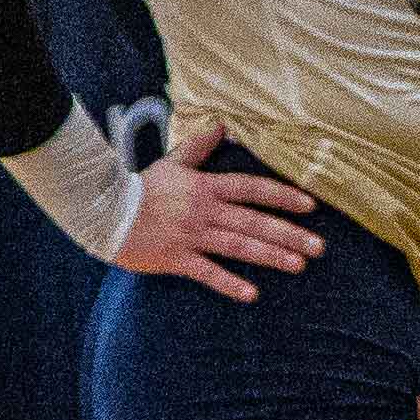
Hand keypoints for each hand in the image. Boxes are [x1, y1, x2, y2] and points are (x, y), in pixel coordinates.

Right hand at [110, 120, 322, 301]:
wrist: (101, 211)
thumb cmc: (140, 188)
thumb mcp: (172, 164)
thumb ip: (199, 147)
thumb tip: (221, 125)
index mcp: (205, 187)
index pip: (252, 188)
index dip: (282, 196)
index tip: (310, 205)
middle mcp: (203, 211)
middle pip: (253, 221)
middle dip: (289, 234)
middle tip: (319, 247)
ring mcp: (190, 235)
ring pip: (237, 245)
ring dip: (270, 256)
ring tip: (299, 265)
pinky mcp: (174, 258)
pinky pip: (206, 272)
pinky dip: (229, 283)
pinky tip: (252, 294)